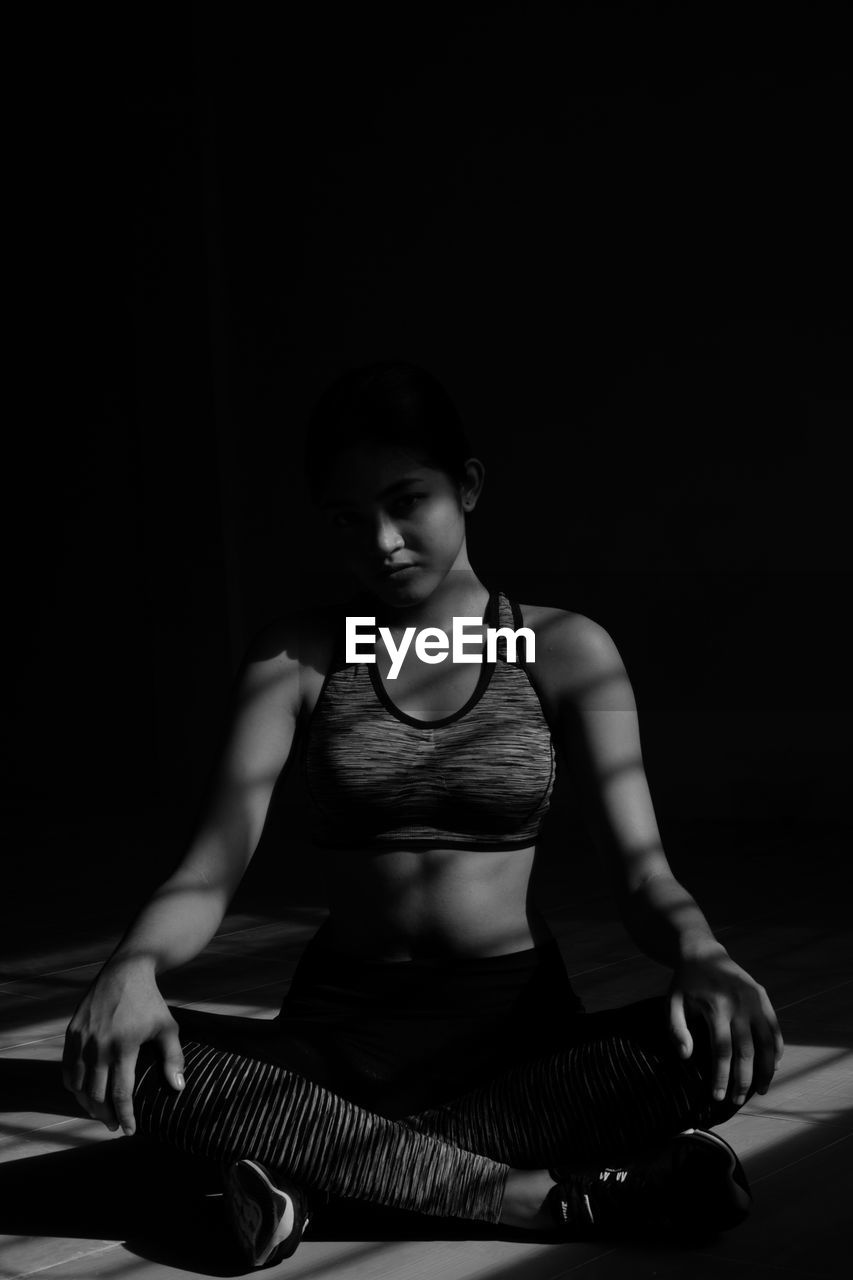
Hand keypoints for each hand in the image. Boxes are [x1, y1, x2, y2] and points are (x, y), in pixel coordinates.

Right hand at [62, 956, 184, 1135]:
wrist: (126, 970)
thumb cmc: (150, 1002)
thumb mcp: (168, 1027)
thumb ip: (173, 1058)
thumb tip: (178, 1088)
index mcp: (124, 1046)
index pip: (120, 1093)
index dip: (125, 1116)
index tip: (129, 1130)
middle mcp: (99, 1045)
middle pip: (96, 1095)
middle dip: (105, 1115)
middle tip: (115, 1124)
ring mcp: (82, 1038)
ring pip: (78, 1086)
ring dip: (88, 1104)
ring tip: (101, 1112)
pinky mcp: (72, 1032)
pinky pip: (67, 1068)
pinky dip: (74, 1086)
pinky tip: (84, 1092)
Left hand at [668, 943, 783, 1105]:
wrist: (703, 952)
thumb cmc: (685, 983)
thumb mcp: (672, 1003)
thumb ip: (676, 1029)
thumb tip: (686, 1057)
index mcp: (715, 1008)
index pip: (721, 1051)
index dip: (721, 1076)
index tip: (717, 1097)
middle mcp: (738, 1005)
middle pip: (746, 1051)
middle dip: (743, 1080)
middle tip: (738, 1101)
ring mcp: (754, 1000)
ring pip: (767, 1043)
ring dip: (766, 1070)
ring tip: (760, 1090)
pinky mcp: (762, 997)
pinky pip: (774, 1028)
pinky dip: (777, 1049)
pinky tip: (774, 1067)